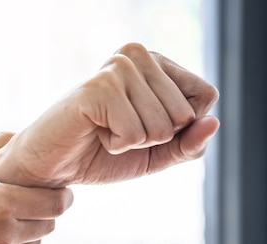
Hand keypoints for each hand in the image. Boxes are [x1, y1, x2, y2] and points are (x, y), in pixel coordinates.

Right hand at [0, 42, 219, 187]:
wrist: (53, 165)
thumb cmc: (102, 154)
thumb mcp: (156, 154)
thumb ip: (189, 143)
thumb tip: (213, 123)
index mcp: (155, 62)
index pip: (205, 96)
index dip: (180, 127)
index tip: (143, 126)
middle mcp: (138, 55)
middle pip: (185, 114)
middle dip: (155, 139)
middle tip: (119, 131)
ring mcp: (117, 69)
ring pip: (162, 127)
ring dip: (134, 143)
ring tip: (105, 131)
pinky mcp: (98, 88)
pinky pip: (135, 134)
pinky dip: (116, 145)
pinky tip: (94, 132)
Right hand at [0, 132, 73, 243]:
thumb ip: (0, 144)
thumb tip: (25, 133)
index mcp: (4, 203)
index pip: (57, 204)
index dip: (65, 197)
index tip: (63, 192)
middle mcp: (5, 234)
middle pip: (49, 226)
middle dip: (46, 212)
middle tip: (32, 202)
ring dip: (30, 232)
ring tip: (8, 219)